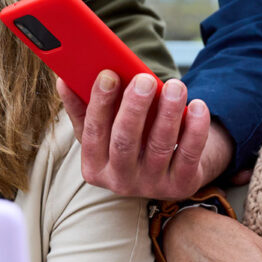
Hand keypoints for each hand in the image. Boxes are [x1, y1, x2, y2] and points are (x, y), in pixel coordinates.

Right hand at [60, 75, 233, 198]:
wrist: (165, 171)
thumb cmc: (128, 142)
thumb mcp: (102, 131)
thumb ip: (82, 108)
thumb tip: (63, 81)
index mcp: (94, 167)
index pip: (92, 134)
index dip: (100, 104)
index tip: (109, 75)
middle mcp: (120, 182)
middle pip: (124, 142)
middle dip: (134, 108)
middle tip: (144, 79)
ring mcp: (152, 186)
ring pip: (159, 146)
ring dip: (168, 112)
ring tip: (175, 85)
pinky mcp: (181, 185)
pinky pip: (189, 154)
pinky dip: (195, 129)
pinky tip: (197, 106)